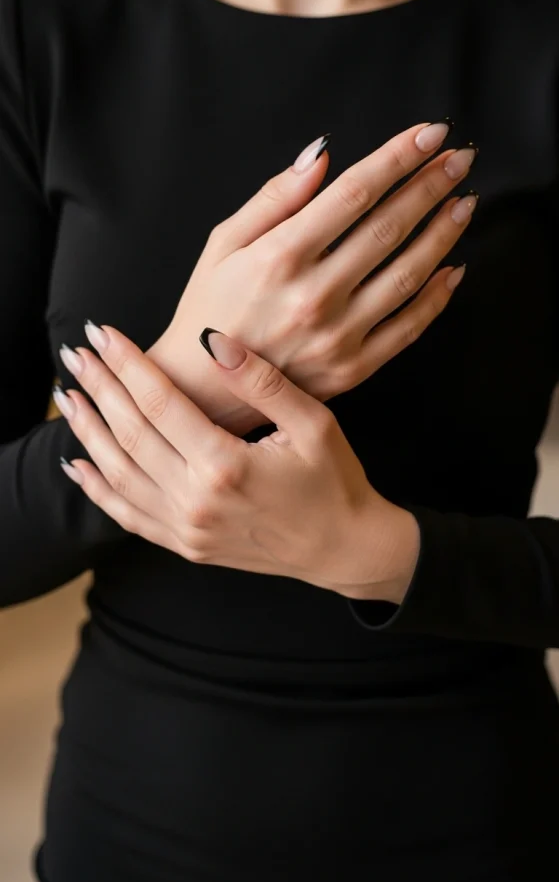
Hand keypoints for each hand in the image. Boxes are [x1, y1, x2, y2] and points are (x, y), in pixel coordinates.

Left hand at [56, 323, 419, 601]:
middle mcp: (197, 501)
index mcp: (226, 466)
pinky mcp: (186, 546)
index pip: (160, 403)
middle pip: (130, 434)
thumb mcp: (314, 425)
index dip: (127, 364)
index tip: (103, 333)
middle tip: (75, 354)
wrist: (343, 549)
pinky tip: (78, 464)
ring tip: (68, 397)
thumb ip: (262, 383)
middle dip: (98, 388)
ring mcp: (187, 529)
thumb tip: (215, 340)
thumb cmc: (334, 481)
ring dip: (89, 433)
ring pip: (119, 475)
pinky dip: (98, 490)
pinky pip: (127, 517)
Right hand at [150, 121, 475, 433]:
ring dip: (443, 234)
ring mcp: (337, 337)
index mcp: (280, 257)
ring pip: (408, 275)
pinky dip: (437, 296)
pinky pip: (408, 328)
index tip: (429, 134)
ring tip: (463, 203)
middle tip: (459, 159)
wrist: (203, 392)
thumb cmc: (210, 309)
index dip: (398, 158)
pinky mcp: (352, 369)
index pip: (354, 193)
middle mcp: (313, 296)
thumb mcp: (223, 244)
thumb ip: (273, 198)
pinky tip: (453, 267)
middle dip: (431, 186)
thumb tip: (321, 156)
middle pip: (389, 228)